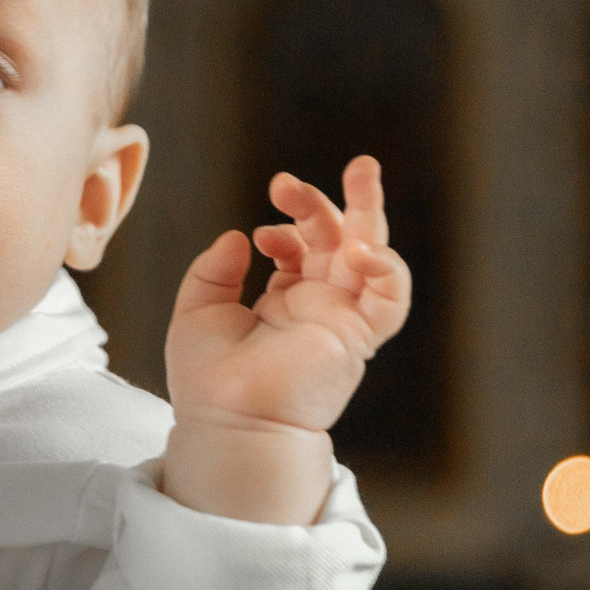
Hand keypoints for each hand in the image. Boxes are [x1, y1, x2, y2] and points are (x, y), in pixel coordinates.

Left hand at [166, 156, 412, 435]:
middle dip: (336, 200)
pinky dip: (385, 266)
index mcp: (284, 301)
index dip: (287, 228)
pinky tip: (358, 247)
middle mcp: (318, 307)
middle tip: (331, 168)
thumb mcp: (198, 311)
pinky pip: (390, 298)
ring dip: (370, 212)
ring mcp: (341, 319)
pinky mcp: (358, 337)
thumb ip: (215, 270)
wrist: (226, 421)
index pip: (301, 248)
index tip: (260, 234)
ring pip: (373, 256)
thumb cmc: (208, 379)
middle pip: (341, 240)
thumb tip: (237, 235)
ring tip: (362, 171)